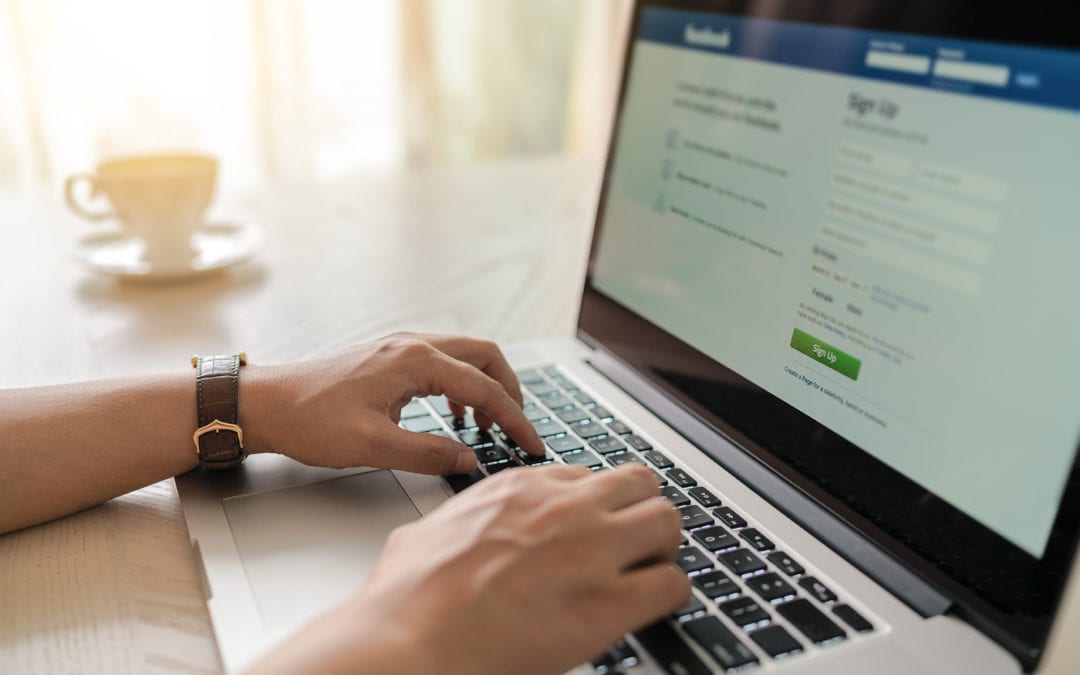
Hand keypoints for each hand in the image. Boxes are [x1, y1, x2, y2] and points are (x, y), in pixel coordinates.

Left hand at [243, 333, 543, 473]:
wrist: (267, 404)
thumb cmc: (310, 420)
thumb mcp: (372, 446)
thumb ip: (427, 453)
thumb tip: (468, 458)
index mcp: (415, 361)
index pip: (484, 388)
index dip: (515, 419)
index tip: (532, 444)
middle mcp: (413, 345)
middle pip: (485, 357)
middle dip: (510, 392)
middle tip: (518, 429)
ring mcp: (400, 347)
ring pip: (465, 357)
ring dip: (486, 388)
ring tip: (489, 428)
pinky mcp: (390, 358)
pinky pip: (443, 364)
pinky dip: (461, 387)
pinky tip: (453, 418)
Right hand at [257, 464, 689, 674]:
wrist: (409, 643)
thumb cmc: (406, 601)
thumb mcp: (423, 533)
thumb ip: (453, 525)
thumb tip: (445, 534)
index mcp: (519, 489)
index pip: (586, 477)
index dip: (594, 507)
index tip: (592, 529)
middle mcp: (562, 509)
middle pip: (639, 482)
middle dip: (639, 512)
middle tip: (632, 546)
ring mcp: (590, 552)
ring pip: (667, 521)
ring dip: (662, 548)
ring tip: (645, 574)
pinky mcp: (608, 605)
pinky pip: (674, 584)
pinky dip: (669, 596)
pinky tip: (649, 610)